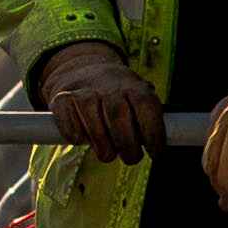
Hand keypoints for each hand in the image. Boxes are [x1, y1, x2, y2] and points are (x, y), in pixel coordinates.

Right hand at [34, 38, 157, 160]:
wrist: (82, 70)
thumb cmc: (118, 95)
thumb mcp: (137, 97)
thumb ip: (149, 116)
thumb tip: (166, 140)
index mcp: (133, 85)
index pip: (146, 107)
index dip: (153, 133)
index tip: (155, 152)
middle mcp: (108, 85)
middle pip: (118, 118)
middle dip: (127, 146)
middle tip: (131, 158)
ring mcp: (83, 91)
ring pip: (94, 125)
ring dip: (103, 147)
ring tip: (108, 154)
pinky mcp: (61, 99)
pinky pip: (71, 127)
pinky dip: (78, 138)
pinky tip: (84, 138)